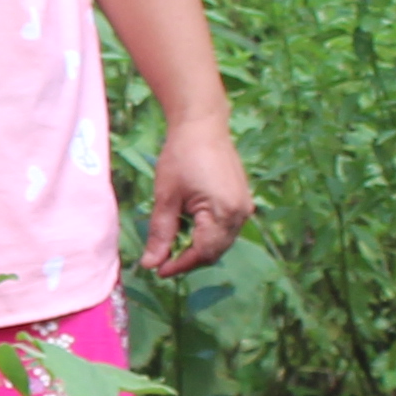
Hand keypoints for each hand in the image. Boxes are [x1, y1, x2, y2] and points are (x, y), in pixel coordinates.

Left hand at [137, 116, 253, 274]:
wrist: (202, 124)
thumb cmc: (181, 155)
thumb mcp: (166, 196)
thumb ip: (161, 233)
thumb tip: (150, 264)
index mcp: (224, 213)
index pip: (202, 253)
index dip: (179, 266)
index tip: (158, 271)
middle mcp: (240, 214)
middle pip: (214, 251)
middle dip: (189, 259)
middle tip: (162, 261)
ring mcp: (244, 207)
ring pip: (221, 242)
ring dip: (198, 248)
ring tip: (173, 248)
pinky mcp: (242, 200)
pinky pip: (226, 228)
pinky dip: (208, 235)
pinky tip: (189, 231)